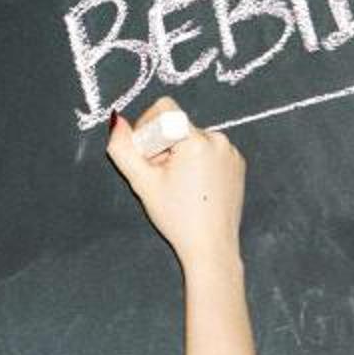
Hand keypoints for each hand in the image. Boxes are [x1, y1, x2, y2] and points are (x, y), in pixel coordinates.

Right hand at [106, 97, 244, 269]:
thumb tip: (117, 121)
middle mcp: (218, 139)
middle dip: (162, 146)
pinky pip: (210, 150)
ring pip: (193, 138)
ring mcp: (231, 152)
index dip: (147, 128)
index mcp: (195, 140)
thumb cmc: (177, 216)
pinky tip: (194, 187)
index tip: (147, 157)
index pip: (164, 109)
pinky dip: (197, 161)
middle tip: (159, 177)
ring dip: (179, 154)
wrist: (211, 245)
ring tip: (177, 184)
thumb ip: (123, 148)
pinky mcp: (237, 163)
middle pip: (177, 127)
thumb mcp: (141, 182)